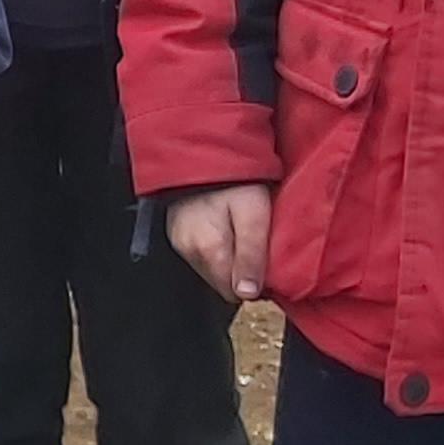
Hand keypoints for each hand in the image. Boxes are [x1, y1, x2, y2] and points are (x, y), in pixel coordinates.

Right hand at [165, 183, 274, 302]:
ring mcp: (178, 242)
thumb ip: (251, 255)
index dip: (255, 282)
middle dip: (241, 271)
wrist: (204, 148)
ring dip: (229, 259)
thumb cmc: (235, 181)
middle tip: (258, 244)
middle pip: (221, 282)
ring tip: (242, 233)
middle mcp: (188, 251)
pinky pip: (200, 254)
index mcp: (208, 250)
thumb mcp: (254, 214)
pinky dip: (216, 247)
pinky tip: (225, 228)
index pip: (234, 293)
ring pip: (211, 269)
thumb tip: (248, 295)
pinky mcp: (175, 233)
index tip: (268, 262)